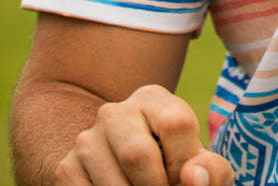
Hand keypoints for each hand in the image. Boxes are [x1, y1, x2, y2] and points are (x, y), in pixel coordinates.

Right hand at [53, 84, 233, 185]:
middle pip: (137, 154)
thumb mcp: (202, 166)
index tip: (183, 178)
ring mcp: (86, 140)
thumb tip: (191, 176)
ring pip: (111, 183)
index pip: (177, 124)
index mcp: (153, 98)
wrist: (133, 178)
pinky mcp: (66, 169)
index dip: (185, 163)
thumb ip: (211, 169)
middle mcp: (115, 112)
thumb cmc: (177, 171)